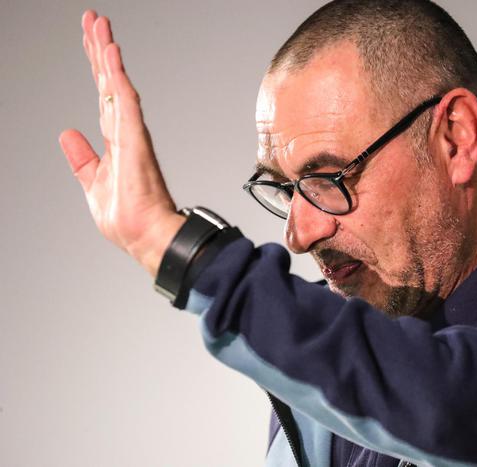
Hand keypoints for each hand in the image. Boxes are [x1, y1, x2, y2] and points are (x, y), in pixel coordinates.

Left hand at [59, 11, 184, 275]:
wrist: (145, 235)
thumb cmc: (127, 217)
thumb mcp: (92, 183)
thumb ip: (82, 157)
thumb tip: (67, 134)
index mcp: (115, 140)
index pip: (102, 96)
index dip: (95, 69)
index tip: (91, 42)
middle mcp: (124, 131)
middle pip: (108, 83)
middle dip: (99, 51)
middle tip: (94, 21)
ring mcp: (131, 134)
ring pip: (115, 86)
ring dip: (106, 55)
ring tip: (99, 27)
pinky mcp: (135, 140)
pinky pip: (123, 102)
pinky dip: (116, 77)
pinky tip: (111, 56)